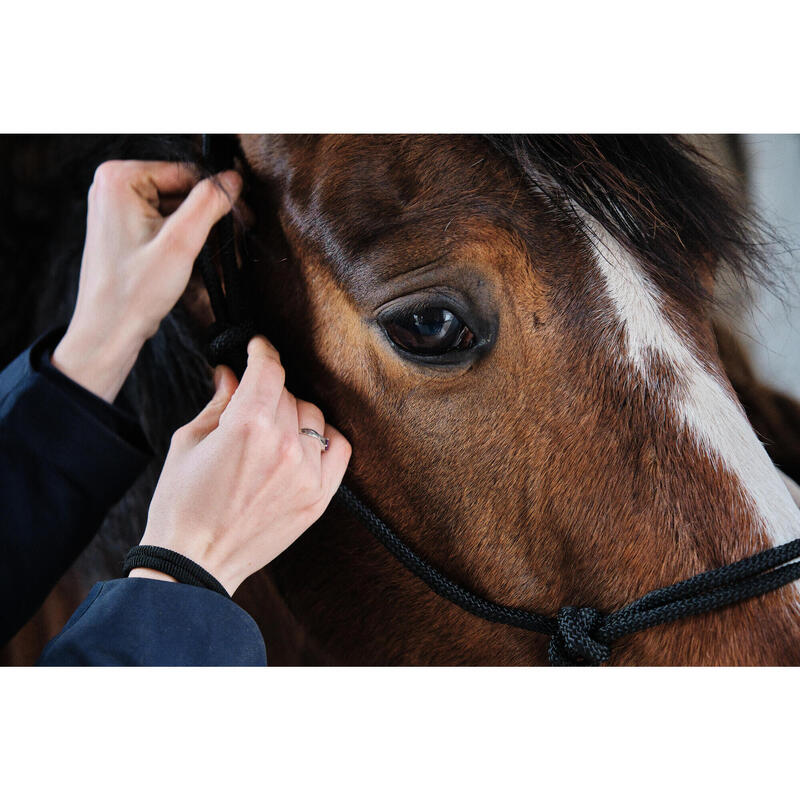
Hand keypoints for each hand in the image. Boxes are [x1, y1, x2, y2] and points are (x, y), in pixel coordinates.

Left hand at [52, 159, 241, 401]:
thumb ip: (208, 204)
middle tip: (239, 241)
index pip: (185, 172)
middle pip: (180, 190)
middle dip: (210, 217)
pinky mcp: (124, 230)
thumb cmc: (134, 292)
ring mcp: (117, 209)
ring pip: (175, 210)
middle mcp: (112, 187)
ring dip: (201, 232)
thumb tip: (233, 178)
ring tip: (225, 259)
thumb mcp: (180, 244)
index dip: (218, 196)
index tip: (245, 218)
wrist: (107, 331)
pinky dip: (185, 241)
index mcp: (119, 178)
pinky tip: (202, 262)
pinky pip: (164, 225)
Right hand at [131, 336, 351, 595]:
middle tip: (250, 402)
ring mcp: (306, 473)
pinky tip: (304, 442)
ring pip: (314, 417)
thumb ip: (219, 401)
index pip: (269, 370)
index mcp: (247, 426)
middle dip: (268, 390)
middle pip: (289, 393)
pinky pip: (339, 449)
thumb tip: (231, 373)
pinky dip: (325, 438)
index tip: (258, 347)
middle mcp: (284, 446)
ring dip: (294, 414)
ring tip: (271, 428)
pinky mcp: (319, 497)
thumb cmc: (182, 504)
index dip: (262, 351)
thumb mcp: (188, 442)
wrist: (195, 563)